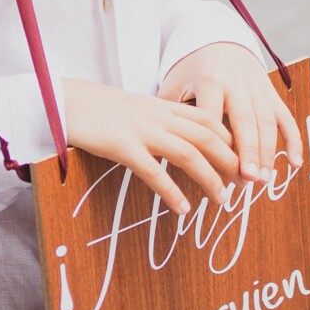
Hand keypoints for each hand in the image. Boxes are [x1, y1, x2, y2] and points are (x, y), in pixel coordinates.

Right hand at [62, 79, 238, 217]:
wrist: (65, 100)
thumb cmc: (99, 109)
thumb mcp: (137, 110)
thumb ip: (160, 122)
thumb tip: (180, 142)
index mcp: (164, 107)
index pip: (210, 121)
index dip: (232, 142)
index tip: (244, 163)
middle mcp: (159, 117)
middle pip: (208, 138)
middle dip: (232, 162)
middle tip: (244, 186)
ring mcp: (142, 131)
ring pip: (189, 154)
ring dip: (211, 179)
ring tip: (222, 201)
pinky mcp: (123, 146)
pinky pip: (154, 171)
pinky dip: (172, 192)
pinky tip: (183, 209)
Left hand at [160, 43, 302, 184]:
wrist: (219, 41)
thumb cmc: (191, 70)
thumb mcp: (174, 83)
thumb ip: (169, 112)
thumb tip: (159, 148)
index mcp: (209, 82)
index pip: (212, 119)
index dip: (213, 148)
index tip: (213, 173)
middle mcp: (236, 84)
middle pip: (244, 122)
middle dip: (248, 153)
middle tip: (248, 181)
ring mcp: (257, 88)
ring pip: (267, 121)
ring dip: (268, 152)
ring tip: (264, 180)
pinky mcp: (271, 92)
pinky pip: (285, 116)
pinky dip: (293, 139)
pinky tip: (295, 162)